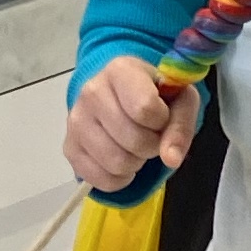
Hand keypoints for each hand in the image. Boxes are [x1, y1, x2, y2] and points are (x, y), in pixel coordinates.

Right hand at [65, 55, 199, 189]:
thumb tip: (171, 159)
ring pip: (117, 163)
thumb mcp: (180, 100)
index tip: (161, 116)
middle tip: (150, 135)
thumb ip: (181, 126)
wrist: (120, 94)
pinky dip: (119, 178)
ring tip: (135, 147)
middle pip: (133, 140)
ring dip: (136, 163)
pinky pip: (101, 179)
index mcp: (120, 70)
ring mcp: (76, 121)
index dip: (162, 121)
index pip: (145, 108)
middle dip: (151, 145)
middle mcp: (91, 91)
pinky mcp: (69, 148)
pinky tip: (122, 160)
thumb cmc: (154, 95)